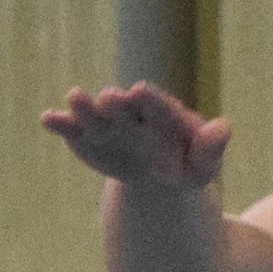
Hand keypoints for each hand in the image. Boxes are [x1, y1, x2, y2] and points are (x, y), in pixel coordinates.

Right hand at [40, 82, 229, 190]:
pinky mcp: (85, 137)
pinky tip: (47, 119)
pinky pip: (72, 129)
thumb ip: (211, 149)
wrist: (156, 179)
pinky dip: (60, 124)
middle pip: (122, 105)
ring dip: (85, 107)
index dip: (149, 100)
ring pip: (94, 113)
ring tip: (75, 97)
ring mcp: (106, 123)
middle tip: (111, 98)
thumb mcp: (202, 166)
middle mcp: (131, 112)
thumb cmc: (185, 167)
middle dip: (116, 103)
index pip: (156, 105)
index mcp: (162, 113)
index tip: (141, 92)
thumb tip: (224, 128)